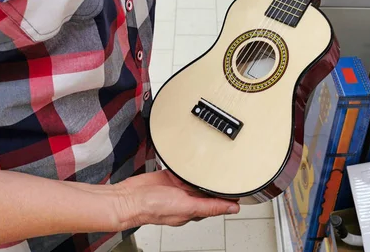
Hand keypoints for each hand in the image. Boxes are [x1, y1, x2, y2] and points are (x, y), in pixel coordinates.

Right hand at [112, 170, 239, 228]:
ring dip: (204, 173)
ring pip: (197, 179)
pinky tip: (195, 160)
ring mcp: (178, 188)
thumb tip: (232, 209)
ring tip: (216, 164)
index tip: (241, 188)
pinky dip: (190, 166)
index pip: (217, 204)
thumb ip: (210, 207)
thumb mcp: (186, 206)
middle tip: (230, 172)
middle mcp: (187, 199)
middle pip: (208, 190)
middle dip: (218, 183)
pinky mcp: (169, 177)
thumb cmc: (152, 207)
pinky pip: (183, 170)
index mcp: (194, 210)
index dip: (229, 197)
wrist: (128, 198)